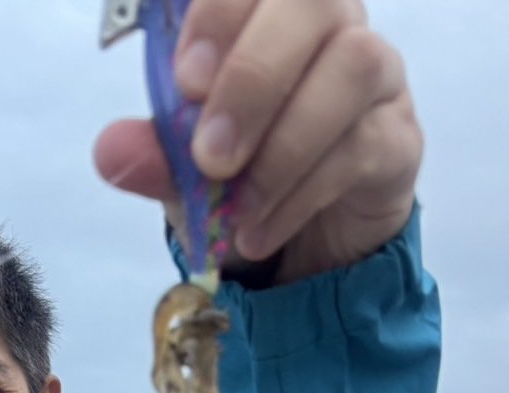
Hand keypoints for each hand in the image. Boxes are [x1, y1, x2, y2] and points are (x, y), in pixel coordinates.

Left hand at [94, 0, 421, 282]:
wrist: (297, 252)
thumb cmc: (239, 182)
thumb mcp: (184, 174)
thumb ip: (154, 154)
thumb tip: (110, 152)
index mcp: (265, 12)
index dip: (220, 13)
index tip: (185, 80)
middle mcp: (328, 25)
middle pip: (314, 0)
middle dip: (254, 77)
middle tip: (210, 155)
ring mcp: (375, 76)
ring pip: (353, 66)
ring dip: (286, 144)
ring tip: (238, 209)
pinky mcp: (399, 137)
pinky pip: (363, 146)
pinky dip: (301, 196)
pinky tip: (260, 232)